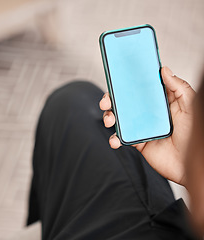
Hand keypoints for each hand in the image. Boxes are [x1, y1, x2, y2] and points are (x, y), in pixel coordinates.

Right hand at [99, 66, 195, 185]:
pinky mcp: (137, 141)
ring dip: (109, 117)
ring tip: (109, 121)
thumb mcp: (190, 106)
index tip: (117, 77)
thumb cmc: (195, 135)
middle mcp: (148, 113)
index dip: (127, 82)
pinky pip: (120, 138)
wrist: (191, 164)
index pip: (141, 87)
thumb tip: (164, 70)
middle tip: (106, 102)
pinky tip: (116, 140)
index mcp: (160, 101)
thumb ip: (178, 87)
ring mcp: (141, 127)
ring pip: (118, 118)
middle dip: (110, 100)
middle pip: (124, 102)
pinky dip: (114, 139)